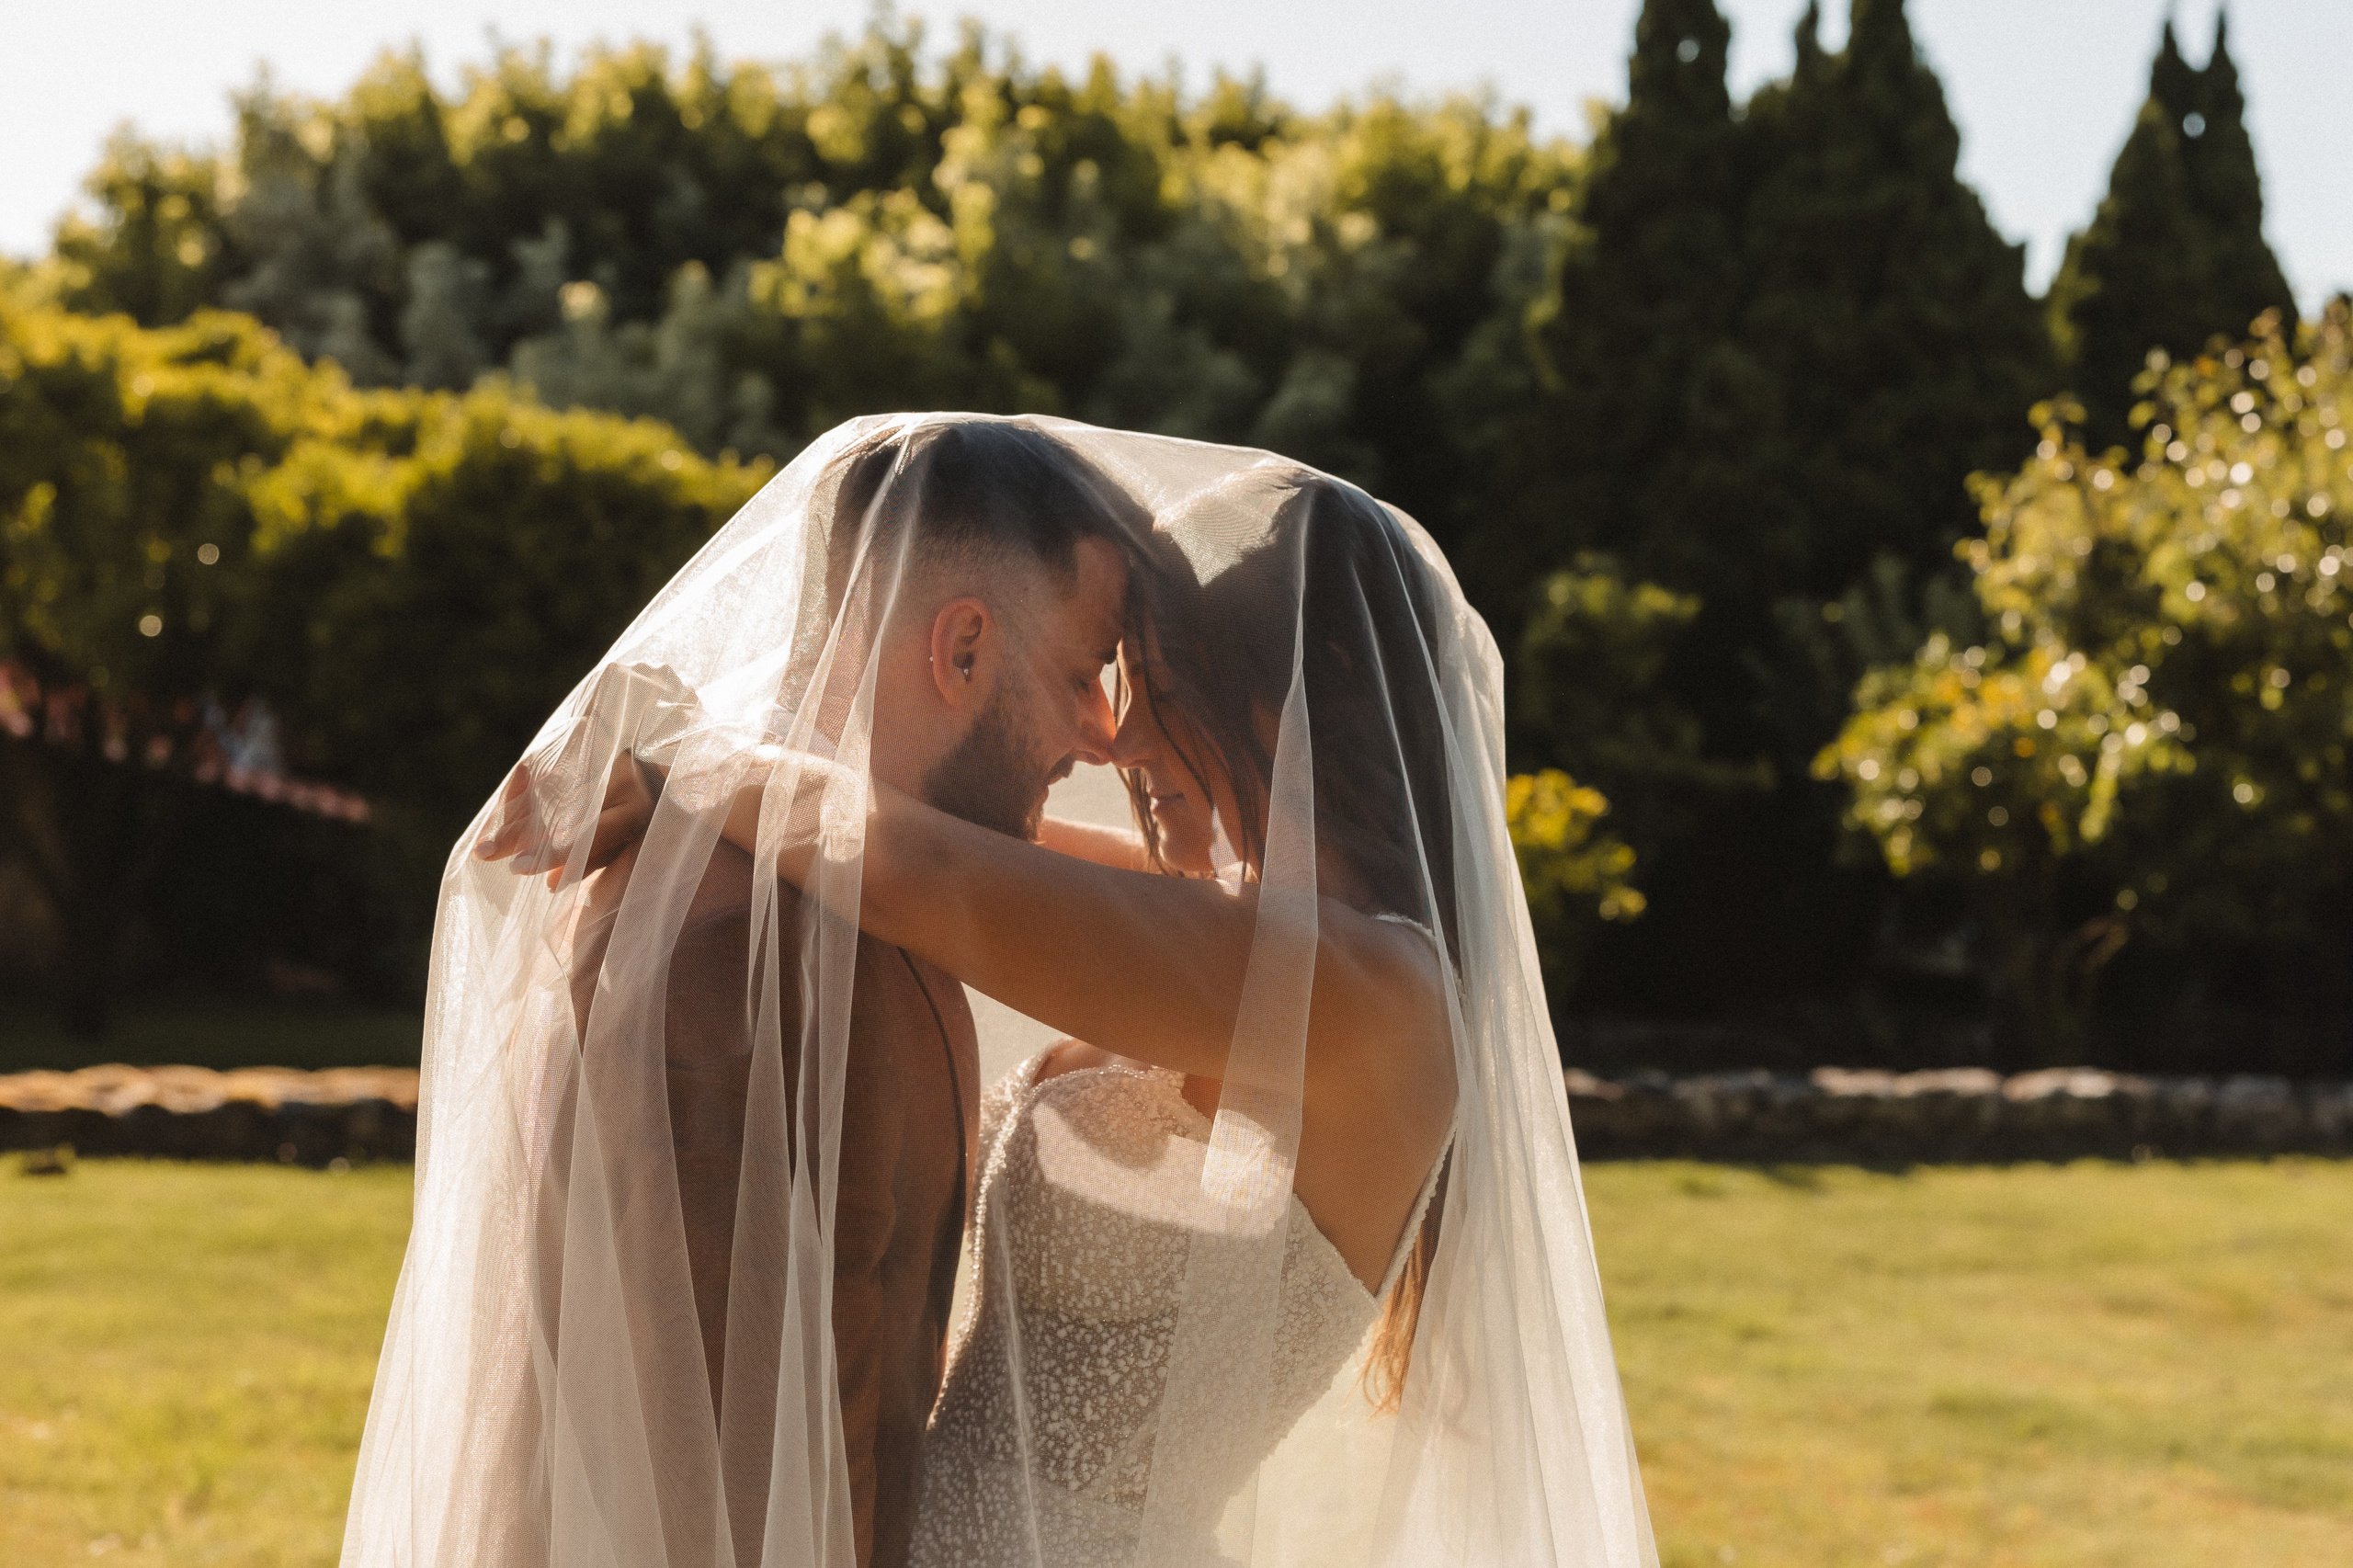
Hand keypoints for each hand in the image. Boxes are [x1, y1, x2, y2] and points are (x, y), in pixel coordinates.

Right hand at [475, 751, 661, 888]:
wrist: (660, 773)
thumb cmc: (640, 824)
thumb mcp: (624, 846)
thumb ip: (590, 862)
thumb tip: (549, 884)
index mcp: (637, 811)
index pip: (594, 834)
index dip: (557, 853)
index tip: (518, 867)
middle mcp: (621, 781)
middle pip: (561, 810)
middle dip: (520, 834)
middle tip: (485, 853)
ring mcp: (600, 759)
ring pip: (547, 789)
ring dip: (513, 815)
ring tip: (485, 843)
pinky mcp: (587, 746)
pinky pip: (546, 767)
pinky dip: (522, 789)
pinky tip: (503, 808)